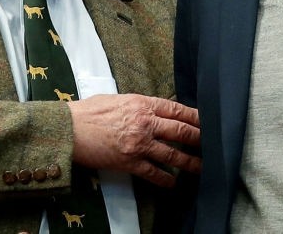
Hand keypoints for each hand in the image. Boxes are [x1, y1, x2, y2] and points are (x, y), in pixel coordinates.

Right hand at [67, 94, 200, 186]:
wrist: (69, 129)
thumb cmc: (89, 111)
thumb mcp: (118, 99)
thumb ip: (138, 104)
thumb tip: (152, 109)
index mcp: (142, 104)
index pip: (177, 109)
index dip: (195, 116)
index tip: (207, 121)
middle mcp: (145, 123)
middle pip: (181, 131)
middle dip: (200, 138)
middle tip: (212, 143)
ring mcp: (139, 144)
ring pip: (173, 154)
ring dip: (190, 162)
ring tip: (203, 167)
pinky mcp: (129, 162)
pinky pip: (154, 172)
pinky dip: (166, 179)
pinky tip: (174, 183)